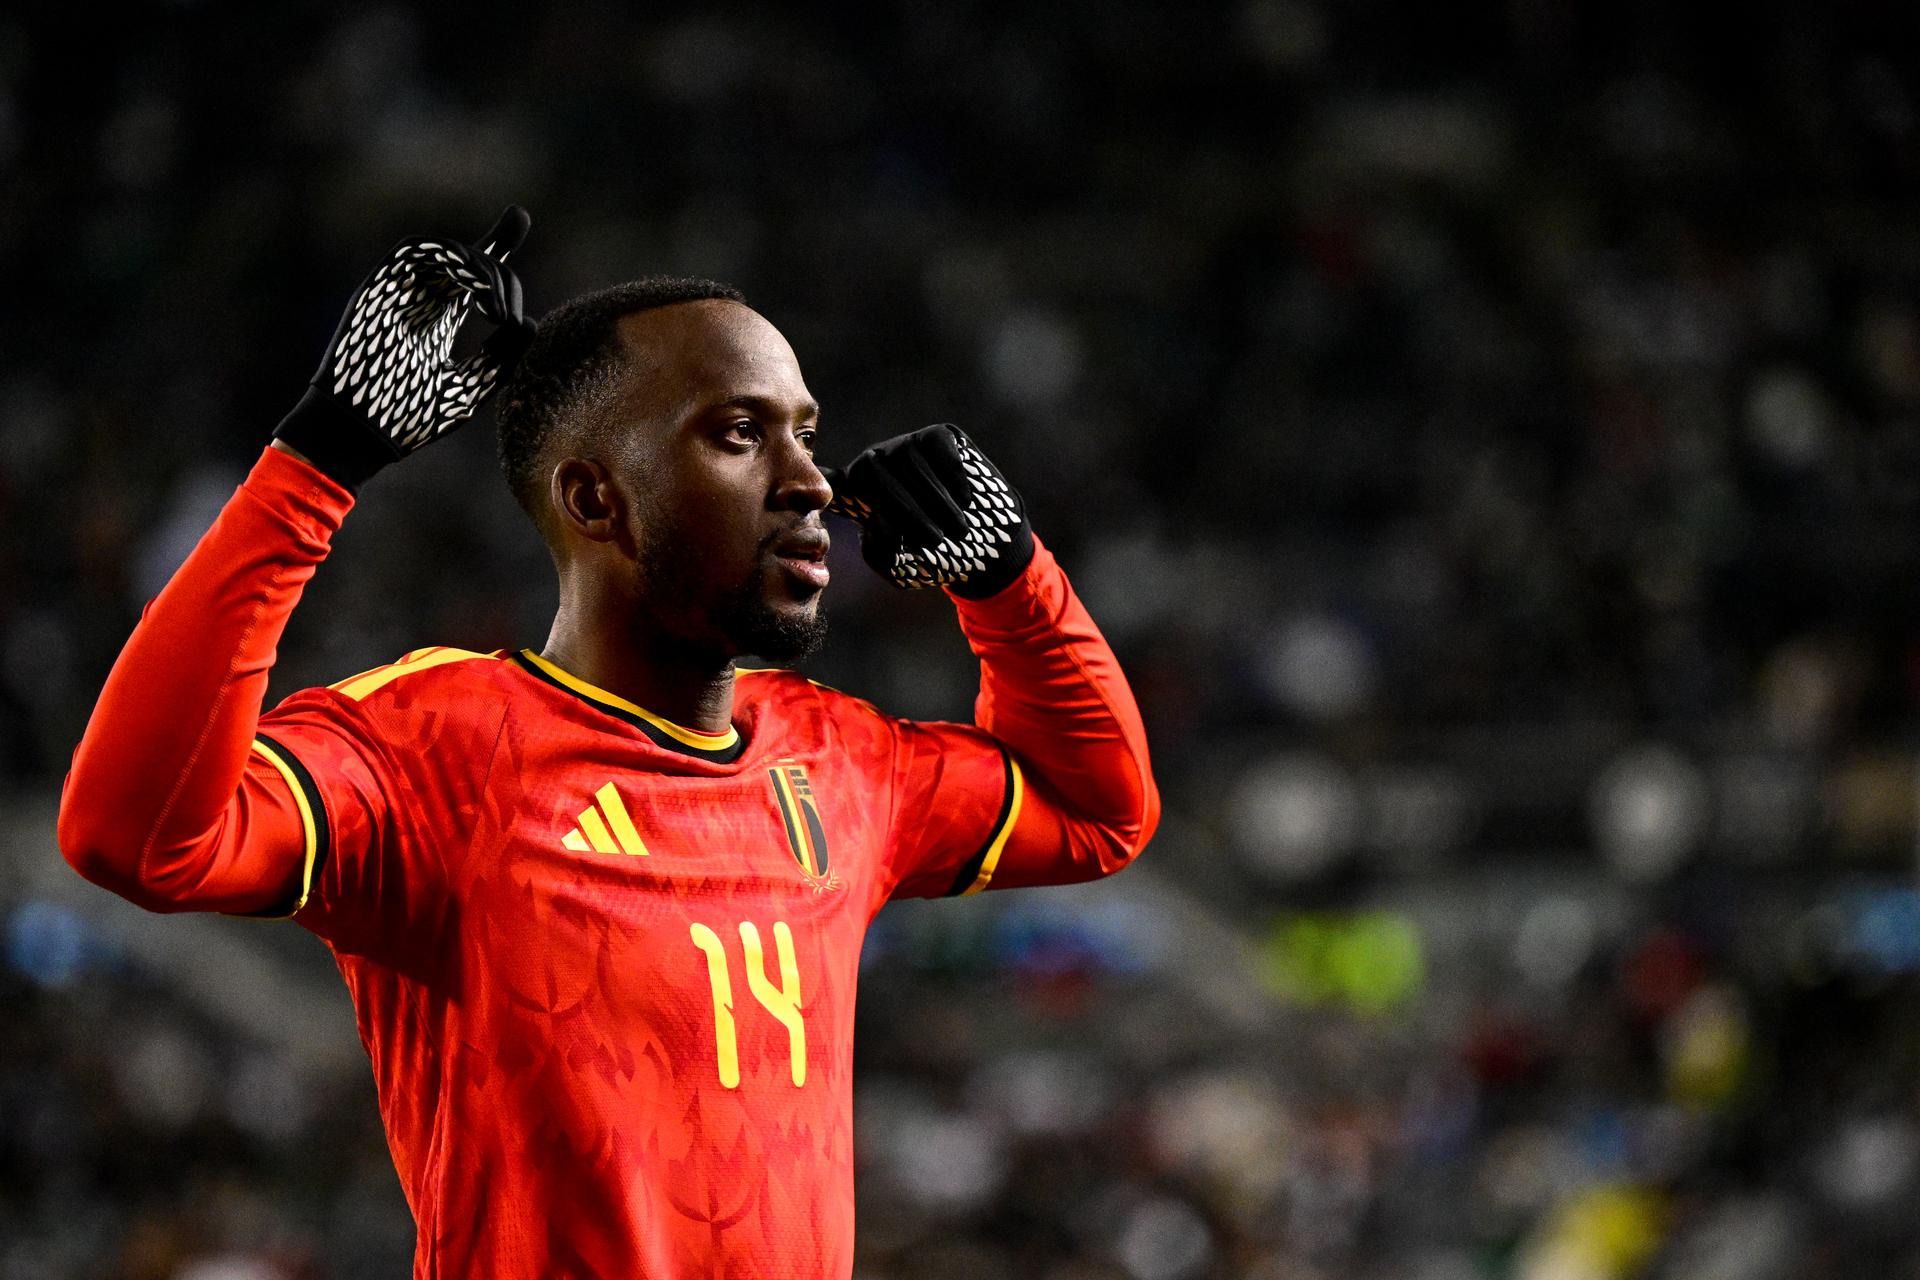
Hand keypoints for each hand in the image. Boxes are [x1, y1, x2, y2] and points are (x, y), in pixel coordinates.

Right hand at [272, 205, 535, 489]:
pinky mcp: (382, 286)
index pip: (472, 275)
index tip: (519, 218)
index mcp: (439, 319)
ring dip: (482, 270)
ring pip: (449, 252)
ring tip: (497, 310)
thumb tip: (528, 322)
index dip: (496, 243)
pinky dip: (454, 259)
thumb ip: (502, 356)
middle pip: (468, 258)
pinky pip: (419, 250)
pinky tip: (476, 291)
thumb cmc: (412, 420)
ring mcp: (402, 291)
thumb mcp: (470, 388)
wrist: (366, 432)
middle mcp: (422, 299)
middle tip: (509, 319)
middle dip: (502, 277)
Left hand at [822, 424, 1033, 597]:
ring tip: (958, 531)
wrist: (985, 543)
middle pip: (875, 476)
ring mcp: (905, 446)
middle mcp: (875, 464)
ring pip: (910, 465)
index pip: (830, 483)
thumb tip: (876, 521)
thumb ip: (879, 550)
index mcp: (857, 494)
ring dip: (937, 502)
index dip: (818, 482)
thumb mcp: (901, 567)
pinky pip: (938, 451)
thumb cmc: (936, 556)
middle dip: (908, 513)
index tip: (807, 487)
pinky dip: (953, 479)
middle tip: (935, 542)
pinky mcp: (939, 435)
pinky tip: (967, 500)